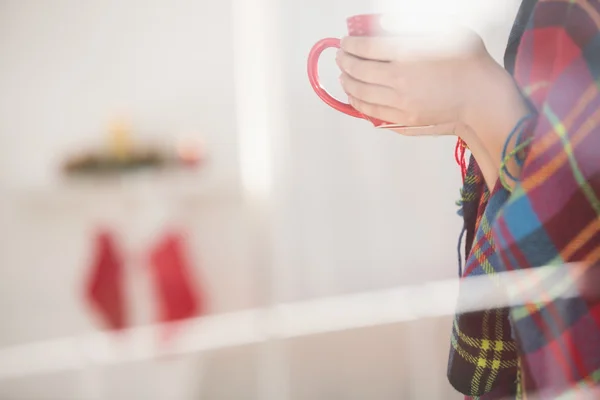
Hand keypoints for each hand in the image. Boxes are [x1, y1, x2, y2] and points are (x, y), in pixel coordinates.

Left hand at [337, 31, 529, 189]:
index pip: (366, 48)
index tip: (345, 41)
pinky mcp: (403, 119)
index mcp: (407, 55)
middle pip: (358, 71)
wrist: (482, 98)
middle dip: (345, 61)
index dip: (351, 44)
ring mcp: (399, 103)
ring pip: (361, 93)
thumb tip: (384, 23)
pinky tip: (354, 95)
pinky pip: (371, 111)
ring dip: (347, 82)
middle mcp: (398, 80)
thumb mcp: (446, 29)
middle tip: (340, 55)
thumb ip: (414, 23)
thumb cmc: (468, 61)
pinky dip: (357, 102)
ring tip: (343, 75)